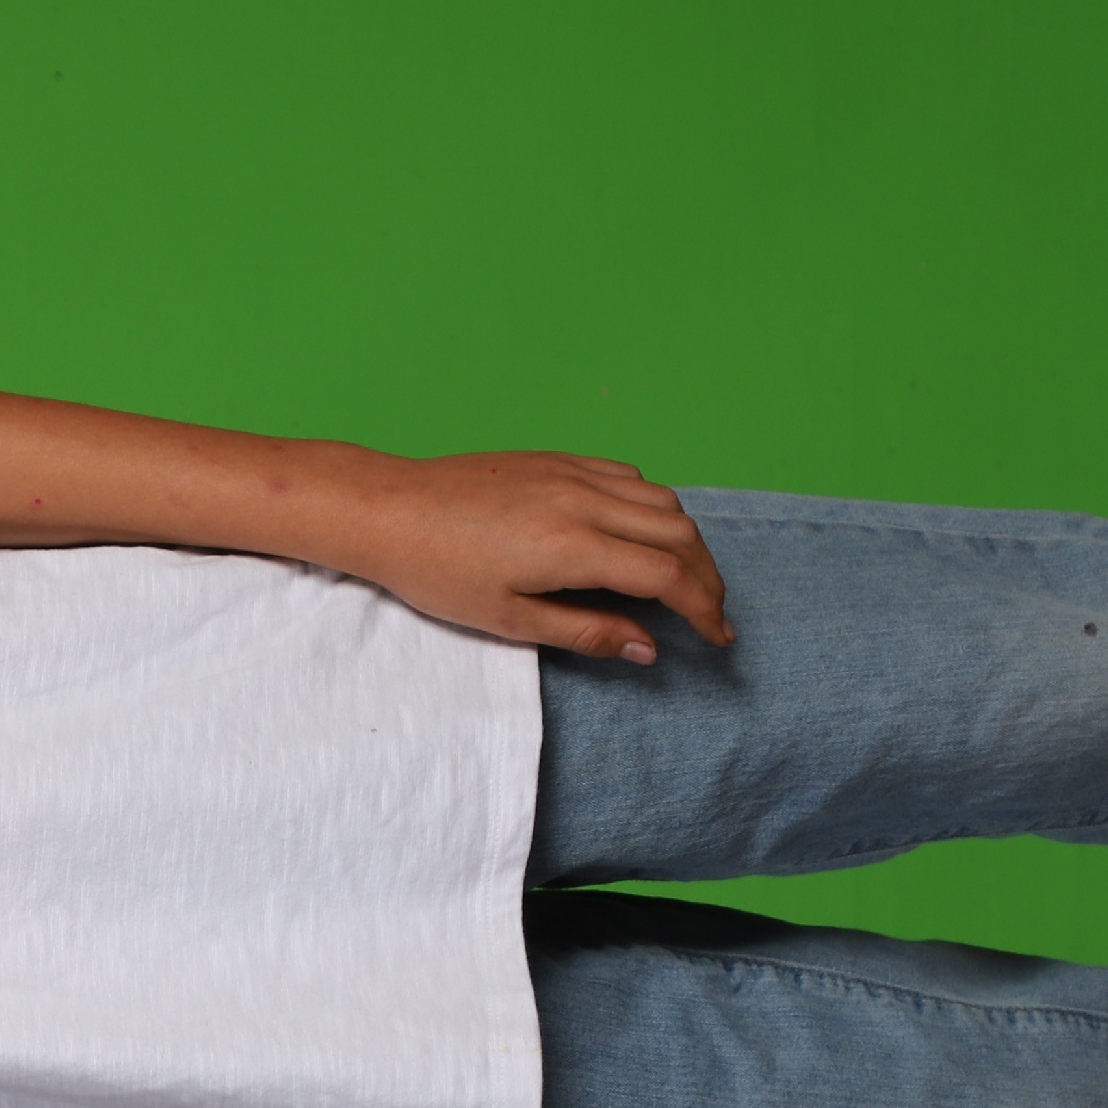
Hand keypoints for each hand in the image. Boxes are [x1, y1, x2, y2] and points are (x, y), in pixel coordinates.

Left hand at [317, 449, 735, 661]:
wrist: (390, 510)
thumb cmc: (438, 571)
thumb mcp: (510, 619)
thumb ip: (586, 633)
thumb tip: (647, 649)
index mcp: (573, 545)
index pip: (668, 576)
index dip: (704, 609)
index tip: (718, 637)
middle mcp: (584, 499)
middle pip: (680, 535)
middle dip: (707, 578)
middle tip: (709, 615)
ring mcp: (572, 472)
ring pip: (662, 501)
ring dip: (685, 541)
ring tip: (681, 580)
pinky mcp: (558, 458)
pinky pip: (628, 477)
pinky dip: (652, 507)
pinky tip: (639, 535)